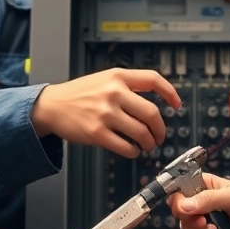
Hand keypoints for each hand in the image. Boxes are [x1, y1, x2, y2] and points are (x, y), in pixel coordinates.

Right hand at [31, 68, 180, 157]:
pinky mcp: (97, 133)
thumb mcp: (103, 79)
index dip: (170, 92)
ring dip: (149, 143)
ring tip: (147, 145)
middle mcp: (113, 93)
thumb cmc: (78, 94)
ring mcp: (105, 113)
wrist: (52, 105)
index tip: (177, 104)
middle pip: (152, 112)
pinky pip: (125, 147)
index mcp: (117, 76)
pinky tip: (132, 150)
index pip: (153, 79)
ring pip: (141, 132)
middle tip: (160, 135)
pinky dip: (133, 152)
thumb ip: (127, 86)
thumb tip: (154, 102)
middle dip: (160, 129)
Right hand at [170, 173, 229, 228]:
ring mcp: (210, 225)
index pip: (182, 187)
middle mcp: (207, 205)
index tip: (181, 206)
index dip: (178, 197)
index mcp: (210, 187)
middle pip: (180, 212)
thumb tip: (184, 205)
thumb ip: (209, 199)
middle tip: (205, 223)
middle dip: (190, 220)